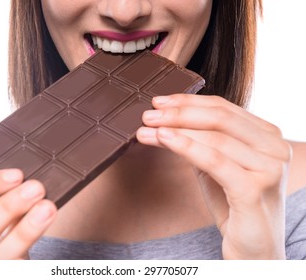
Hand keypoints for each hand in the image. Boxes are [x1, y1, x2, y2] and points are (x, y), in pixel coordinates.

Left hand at [137, 94, 291, 258]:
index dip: (189, 102)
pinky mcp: (255, 190)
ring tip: (148, 129)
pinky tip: (163, 139)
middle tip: (149, 114)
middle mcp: (275, 147)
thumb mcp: (216, 166)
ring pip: (216, 138)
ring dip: (176, 129)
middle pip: (220, 118)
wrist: (254, 248)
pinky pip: (215, 161)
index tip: (159, 102)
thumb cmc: (234, 205)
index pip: (224, 108)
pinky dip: (186, 147)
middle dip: (179, 113)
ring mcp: (269, 168)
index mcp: (268, 136)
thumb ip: (202, 142)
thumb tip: (167, 121)